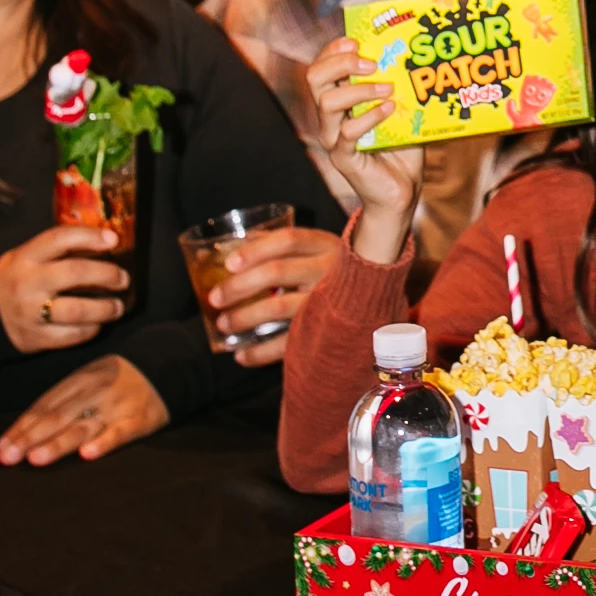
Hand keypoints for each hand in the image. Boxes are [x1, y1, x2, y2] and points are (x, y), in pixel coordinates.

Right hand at [0, 222, 127, 353]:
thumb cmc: (22, 279)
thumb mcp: (30, 257)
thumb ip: (60, 249)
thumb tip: (108, 242)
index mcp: (25, 257)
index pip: (59, 238)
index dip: (89, 236)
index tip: (113, 239)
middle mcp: (26, 283)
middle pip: (74, 273)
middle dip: (106, 274)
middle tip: (123, 279)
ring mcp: (29, 312)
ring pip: (77, 310)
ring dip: (105, 308)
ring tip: (118, 307)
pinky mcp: (35, 338)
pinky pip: (72, 335)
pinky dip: (91, 329)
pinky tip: (98, 324)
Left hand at [0, 355, 169, 467]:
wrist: (168, 364)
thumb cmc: (118, 380)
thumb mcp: (89, 380)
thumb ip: (62, 401)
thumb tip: (25, 430)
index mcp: (78, 381)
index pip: (44, 406)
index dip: (22, 427)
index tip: (1, 447)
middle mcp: (94, 393)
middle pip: (57, 417)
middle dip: (30, 438)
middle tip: (8, 457)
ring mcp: (117, 406)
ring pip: (83, 427)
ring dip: (58, 443)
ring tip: (36, 458)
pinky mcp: (140, 419)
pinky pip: (120, 432)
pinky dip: (104, 443)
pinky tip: (88, 454)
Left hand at [204, 223, 343, 367]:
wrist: (380, 304)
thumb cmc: (339, 273)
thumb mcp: (321, 252)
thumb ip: (284, 249)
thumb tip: (226, 250)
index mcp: (327, 245)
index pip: (287, 240)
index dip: (255, 249)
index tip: (229, 263)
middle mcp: (330, 270)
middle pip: (277, 271)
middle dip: (240, 286)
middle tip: (215, 299)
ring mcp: (330, 302)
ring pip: (279, 307)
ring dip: (245, 317)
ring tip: (223, 326)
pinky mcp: (329, 332)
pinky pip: (290, 342)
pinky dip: (261, 352)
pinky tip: (241, 355)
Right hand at [305, 34, 422, 259]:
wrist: (401, 192)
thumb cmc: (401, 148)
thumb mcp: (403, 110)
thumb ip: (401, 88)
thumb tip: (416, 56)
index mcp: (340, 99)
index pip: (322, 66)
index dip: (334, 49)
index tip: (356, 41)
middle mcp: (330, 116)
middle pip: (315, 78)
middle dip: (340, 62)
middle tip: (371, 62)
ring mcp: (333, 137)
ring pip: (327, 103)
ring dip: (358, 90)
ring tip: (387, 88)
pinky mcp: (344, 158)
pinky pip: (347, 132)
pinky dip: (370, 117)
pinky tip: (390, 110)